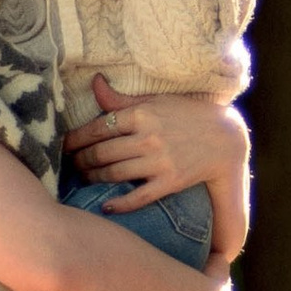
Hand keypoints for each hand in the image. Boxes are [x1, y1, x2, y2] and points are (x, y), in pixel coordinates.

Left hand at [65, 86, 251, 219]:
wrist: (225, 138)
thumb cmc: (188, 115)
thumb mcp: (156, 100)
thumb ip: (122, 99)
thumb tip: (95, 83)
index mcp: (141, 114)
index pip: (97, 128)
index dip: (76, 140)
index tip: (65, 146)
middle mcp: (147, 137)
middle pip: (101, 153)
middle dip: (80, 161)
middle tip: (70, 165)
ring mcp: (159, 162)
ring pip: (113, 173)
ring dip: (93, 178)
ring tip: (83, 179)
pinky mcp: (170, 182)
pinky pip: (138, 197)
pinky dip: (119, 204)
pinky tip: (106, 207)